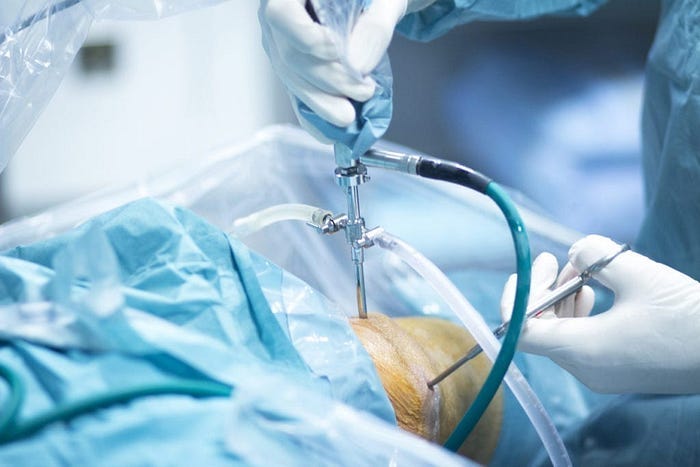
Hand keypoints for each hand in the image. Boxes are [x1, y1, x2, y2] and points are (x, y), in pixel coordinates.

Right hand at [258, 0, 433, 137]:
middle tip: (363, 90)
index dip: (307, 40)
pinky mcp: (292, 69)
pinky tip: (330, 133)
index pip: (282, 14)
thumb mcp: (385, 0)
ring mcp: (280, 44)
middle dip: (327, 80)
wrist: (372, 1)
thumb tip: (358, 64)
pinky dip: (314, 117)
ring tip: (352, 115)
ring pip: (291, 80)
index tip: (338, 52)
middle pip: (289, 55)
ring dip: (322, 103)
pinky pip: (295, 94)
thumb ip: (374, 24)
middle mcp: (278, 15)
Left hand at [500, 235, 699, 393]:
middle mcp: (586, 369)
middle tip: (553, 260)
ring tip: (578, 270)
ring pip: (561, 334)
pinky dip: (579, 314)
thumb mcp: (637, 272)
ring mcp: (601, 374)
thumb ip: (593, 255)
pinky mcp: (617, 371)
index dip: (516, 296)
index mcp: (582, 351)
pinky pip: (581, 342)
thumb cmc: (688, 316)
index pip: (520, 331)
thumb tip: (573, 251)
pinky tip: (591, 290)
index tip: (531, 267)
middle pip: (539, 329)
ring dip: (561, 299)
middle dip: (542, 290)